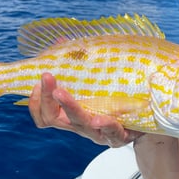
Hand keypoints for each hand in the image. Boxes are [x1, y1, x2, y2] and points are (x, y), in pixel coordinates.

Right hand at [28, 72, 142, 146]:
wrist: (143, 121)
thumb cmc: (112, 100)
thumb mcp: (93, 82)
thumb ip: (76, 64)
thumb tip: (61, 42)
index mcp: (71, 115)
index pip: (44, 114)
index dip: (36, 101)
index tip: (36, 81)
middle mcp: (80, 125)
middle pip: (54, 118)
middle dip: (46, 97)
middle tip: (46, 76)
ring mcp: (98, 132)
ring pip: (80, 124)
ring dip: (70, 107)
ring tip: (61, 93)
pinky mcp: (119, 136)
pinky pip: (111, 132)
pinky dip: (105, 124)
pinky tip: (100, 118)